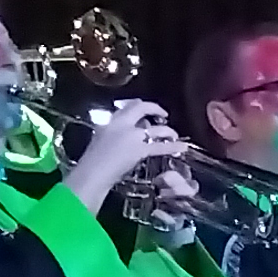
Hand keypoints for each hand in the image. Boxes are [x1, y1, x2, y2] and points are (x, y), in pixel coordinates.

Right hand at [67, 101, 181, 209]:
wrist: (94, 171)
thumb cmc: (94, 158)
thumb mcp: (102, 136)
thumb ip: (115, 130)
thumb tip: (127, 129)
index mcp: (113, 120)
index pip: (130, 105)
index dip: (142, 105)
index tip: (147, 109)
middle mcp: (123, 123)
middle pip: (143, 109)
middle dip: (156, 109)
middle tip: (164, 115)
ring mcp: (133, 136)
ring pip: (156, 128)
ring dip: (168, 131)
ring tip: (174, 135)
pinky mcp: (140, 150)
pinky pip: (161, 147)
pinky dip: (173, 146)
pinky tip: (182, 147)